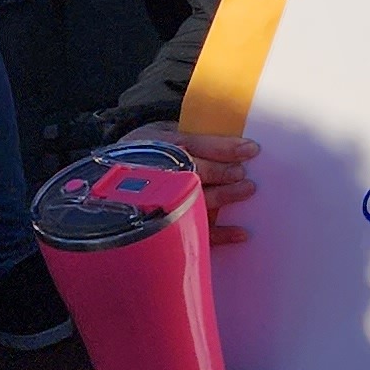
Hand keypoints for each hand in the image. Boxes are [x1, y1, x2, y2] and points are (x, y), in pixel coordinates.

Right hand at [162, 131, 259, 248]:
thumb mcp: (166, 134)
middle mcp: (157, 173)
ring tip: (247, 190)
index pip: (192, 145)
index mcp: (159, 146)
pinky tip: (241, 233)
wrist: (118, 175)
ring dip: (222, 196)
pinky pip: (193, 231)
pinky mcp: (169, 226)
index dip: (222, 148)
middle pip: (190, 173)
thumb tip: (242, 144)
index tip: (251, 149)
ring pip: (193, 200)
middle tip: (243, 173)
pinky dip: (219, 234)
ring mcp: (161, 201)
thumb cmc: (156, 151)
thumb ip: (196, 139)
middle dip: (220, 172)